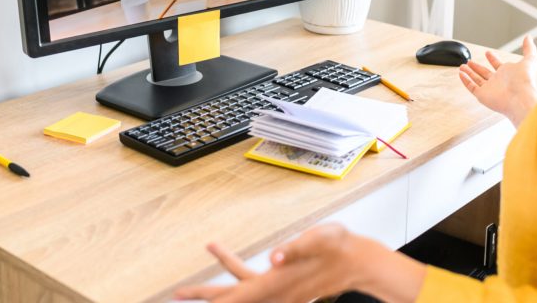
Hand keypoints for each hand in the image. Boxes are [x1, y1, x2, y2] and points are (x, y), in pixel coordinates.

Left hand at [173, 224, 361, 302]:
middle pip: (232, 297)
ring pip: (241, 291)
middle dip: (205, 294)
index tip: (187, 296)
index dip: (213, 298)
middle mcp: (274, 289)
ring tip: (198, 272)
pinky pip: (253, 286)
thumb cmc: (340, 248)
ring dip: (218, 286)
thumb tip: (275, 257)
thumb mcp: (321, 240)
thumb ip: (297, 248)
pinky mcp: (283, 286)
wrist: (357, 261)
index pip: (237, 294)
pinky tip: (232, 271)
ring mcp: (279, 290)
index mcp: (277, 281)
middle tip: (178, 292)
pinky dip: (237, 280)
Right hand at [459, 34, 536, 126]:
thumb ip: (528, 48)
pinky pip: (471, 87)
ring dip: (469, 73)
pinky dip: (465, 81)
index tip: (487, 52)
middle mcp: (498, 81)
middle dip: (477, 67)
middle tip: (469, 61)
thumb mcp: (529, 60)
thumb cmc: (525, 80)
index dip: (492, 59)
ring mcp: (489, 89)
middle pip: (484, 73)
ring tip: (462, 66)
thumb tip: (528, 37)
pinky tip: (461, 74)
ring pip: (476, 79)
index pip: (497, 65)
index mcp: (507, 73)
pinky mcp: (482, 95)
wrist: (521, 97)